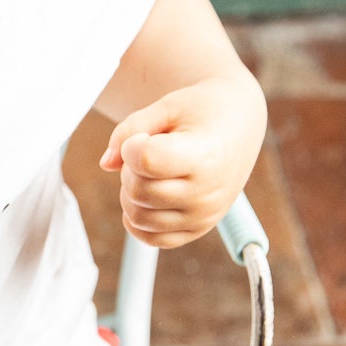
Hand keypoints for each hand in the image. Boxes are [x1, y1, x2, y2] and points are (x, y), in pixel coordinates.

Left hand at [99, 75, 264, 248]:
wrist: (239, 124)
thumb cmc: (202, 111)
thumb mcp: (166, 106)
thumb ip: (130, 129)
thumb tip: (105, 164)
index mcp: (204, 157)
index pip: (145, 161)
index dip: (132, 145)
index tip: (145, 136)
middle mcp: (206, 194)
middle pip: (137, 191)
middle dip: (129, 168)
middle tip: (148, 149)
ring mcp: (203, 216)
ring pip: (138, 217)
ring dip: (130, 192)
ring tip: (151, 171)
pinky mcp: (197, 229)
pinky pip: (151, 238)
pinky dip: (138, 219)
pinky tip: (146, 195)